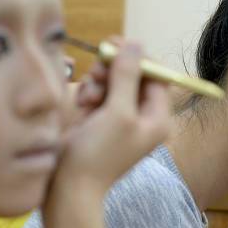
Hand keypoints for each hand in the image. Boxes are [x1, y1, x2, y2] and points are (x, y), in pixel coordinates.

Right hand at [55, 40, 170, 193]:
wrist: (70, 184)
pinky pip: (98, 90)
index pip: (157, 75)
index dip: (139, 58)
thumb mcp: (118, 112)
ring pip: (113, 80)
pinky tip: (82, 103)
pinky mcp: (100, 116)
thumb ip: (127, 76)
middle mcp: (142, 115)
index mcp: (157, 117)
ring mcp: (121, 115)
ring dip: (99, 81)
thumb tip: (136, 43)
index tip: (117, 46)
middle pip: (134, 74)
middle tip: (98, 69)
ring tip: (88, 97)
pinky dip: (89, 91)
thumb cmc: (99, 152)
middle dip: (114, 69)